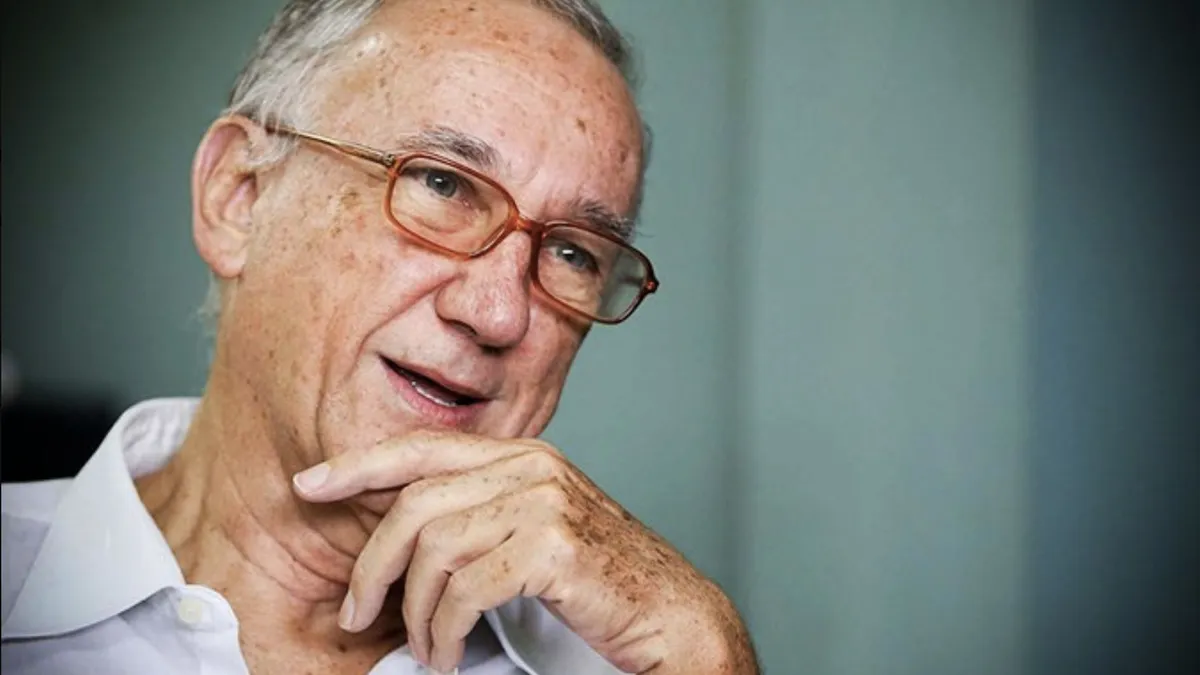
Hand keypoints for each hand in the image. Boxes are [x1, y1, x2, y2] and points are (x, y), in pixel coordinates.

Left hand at [291, 430, 754, 673]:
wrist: (672, 615)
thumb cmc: (600, 584)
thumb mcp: (532, 531)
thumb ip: (481, 515)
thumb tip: (406, 537)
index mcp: (522, 457)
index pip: (424, 448)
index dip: (360, 464)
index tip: (310, 485)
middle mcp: (531, 467)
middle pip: (416, 504)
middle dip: (372, 564)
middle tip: (356, 611)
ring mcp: (544, 502)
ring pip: (435, 549)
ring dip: (416, 613)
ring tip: (426, 648)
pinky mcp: (553, 547)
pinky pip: (465, 590)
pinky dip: (444, 632)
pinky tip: (449, 654)